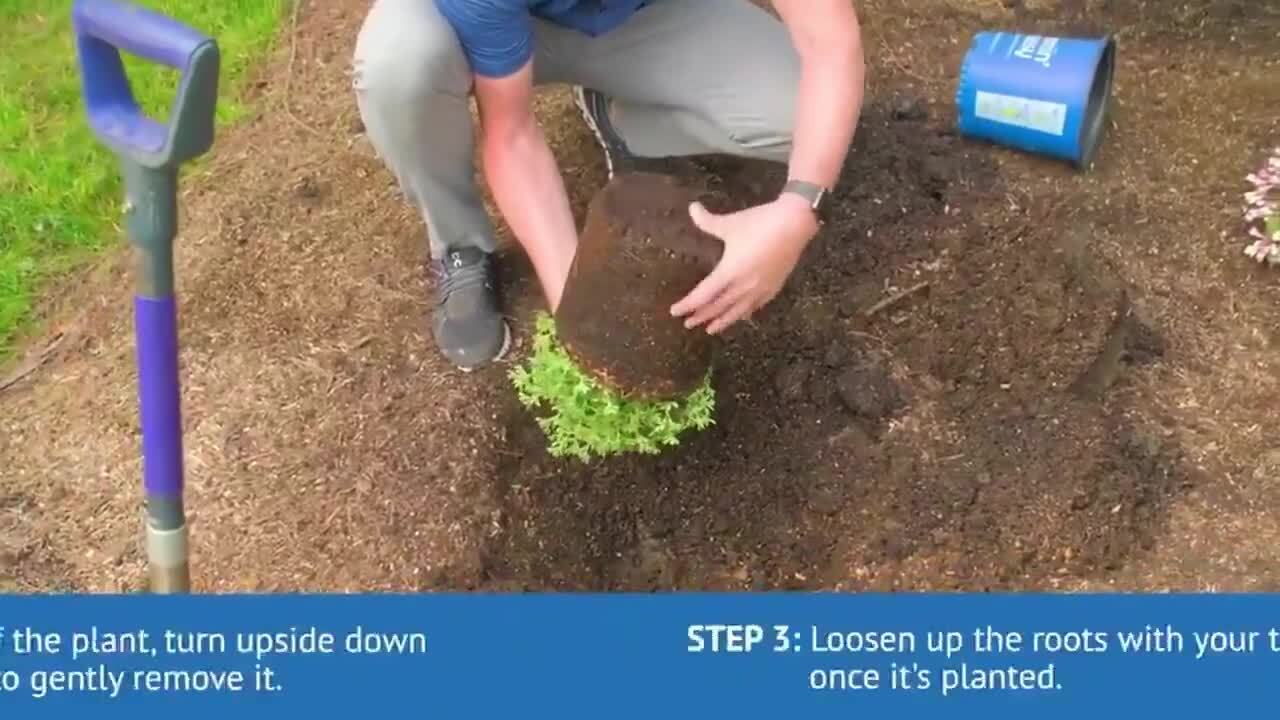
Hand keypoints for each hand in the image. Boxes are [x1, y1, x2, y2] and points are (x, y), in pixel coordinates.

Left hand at [671, 194, 817, 333]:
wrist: (795, 223)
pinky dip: (743, 314)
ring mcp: (760, 289)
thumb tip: (691, 207)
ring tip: (710, 329)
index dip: (688, 304)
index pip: (703, 295)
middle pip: (718, 307)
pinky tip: (740, 316)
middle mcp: (743, 286)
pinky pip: (755, 306)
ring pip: (736, 311)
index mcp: (729, 272)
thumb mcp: (730, 223)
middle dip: (701, 316)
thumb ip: (707, 221)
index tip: (675, 311)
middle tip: (688, 323)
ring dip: (722, 321)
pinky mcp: (773, 287)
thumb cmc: (760, 222)